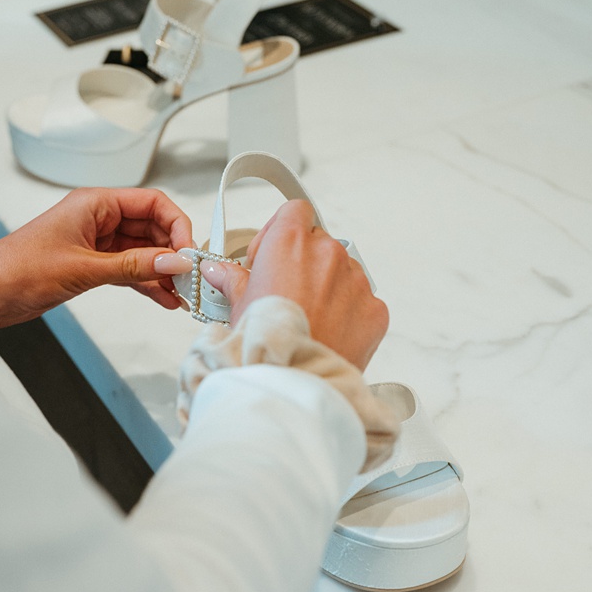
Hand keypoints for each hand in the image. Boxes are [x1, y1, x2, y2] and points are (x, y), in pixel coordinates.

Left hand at [0, 188, 192, 327]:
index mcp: (95, 203)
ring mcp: (96, 242)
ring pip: (143, 251)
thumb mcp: (82, 268)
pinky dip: (146, 283)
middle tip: (191, 278)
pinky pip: (129, 269)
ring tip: (183, 294)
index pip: (153, 202)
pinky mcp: (91, 265)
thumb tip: (173, 262)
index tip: (188, 253)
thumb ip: (132, 265)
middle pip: (153, 227)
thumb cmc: (15, 269)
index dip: (176, 225)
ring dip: (162, 271)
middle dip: (173, 252)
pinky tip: (163, 299)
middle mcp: (98, 218)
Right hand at [199, 200, 387, 370]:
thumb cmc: (267, 342)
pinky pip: (361, 300)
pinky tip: (328, 332)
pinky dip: (347, 312)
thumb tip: (217, 271)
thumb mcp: (239, 306)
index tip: (268, 255)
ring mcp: (356, 280)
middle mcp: (327, 254)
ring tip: (307, 318)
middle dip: (302, 263)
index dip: (280, 230)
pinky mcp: (374, 308)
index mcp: (291, 243)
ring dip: (326, 287)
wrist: (296, 380)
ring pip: (342, 271)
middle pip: (318, 243)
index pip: (294, 211)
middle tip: (284, 293)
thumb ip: (231, 279)